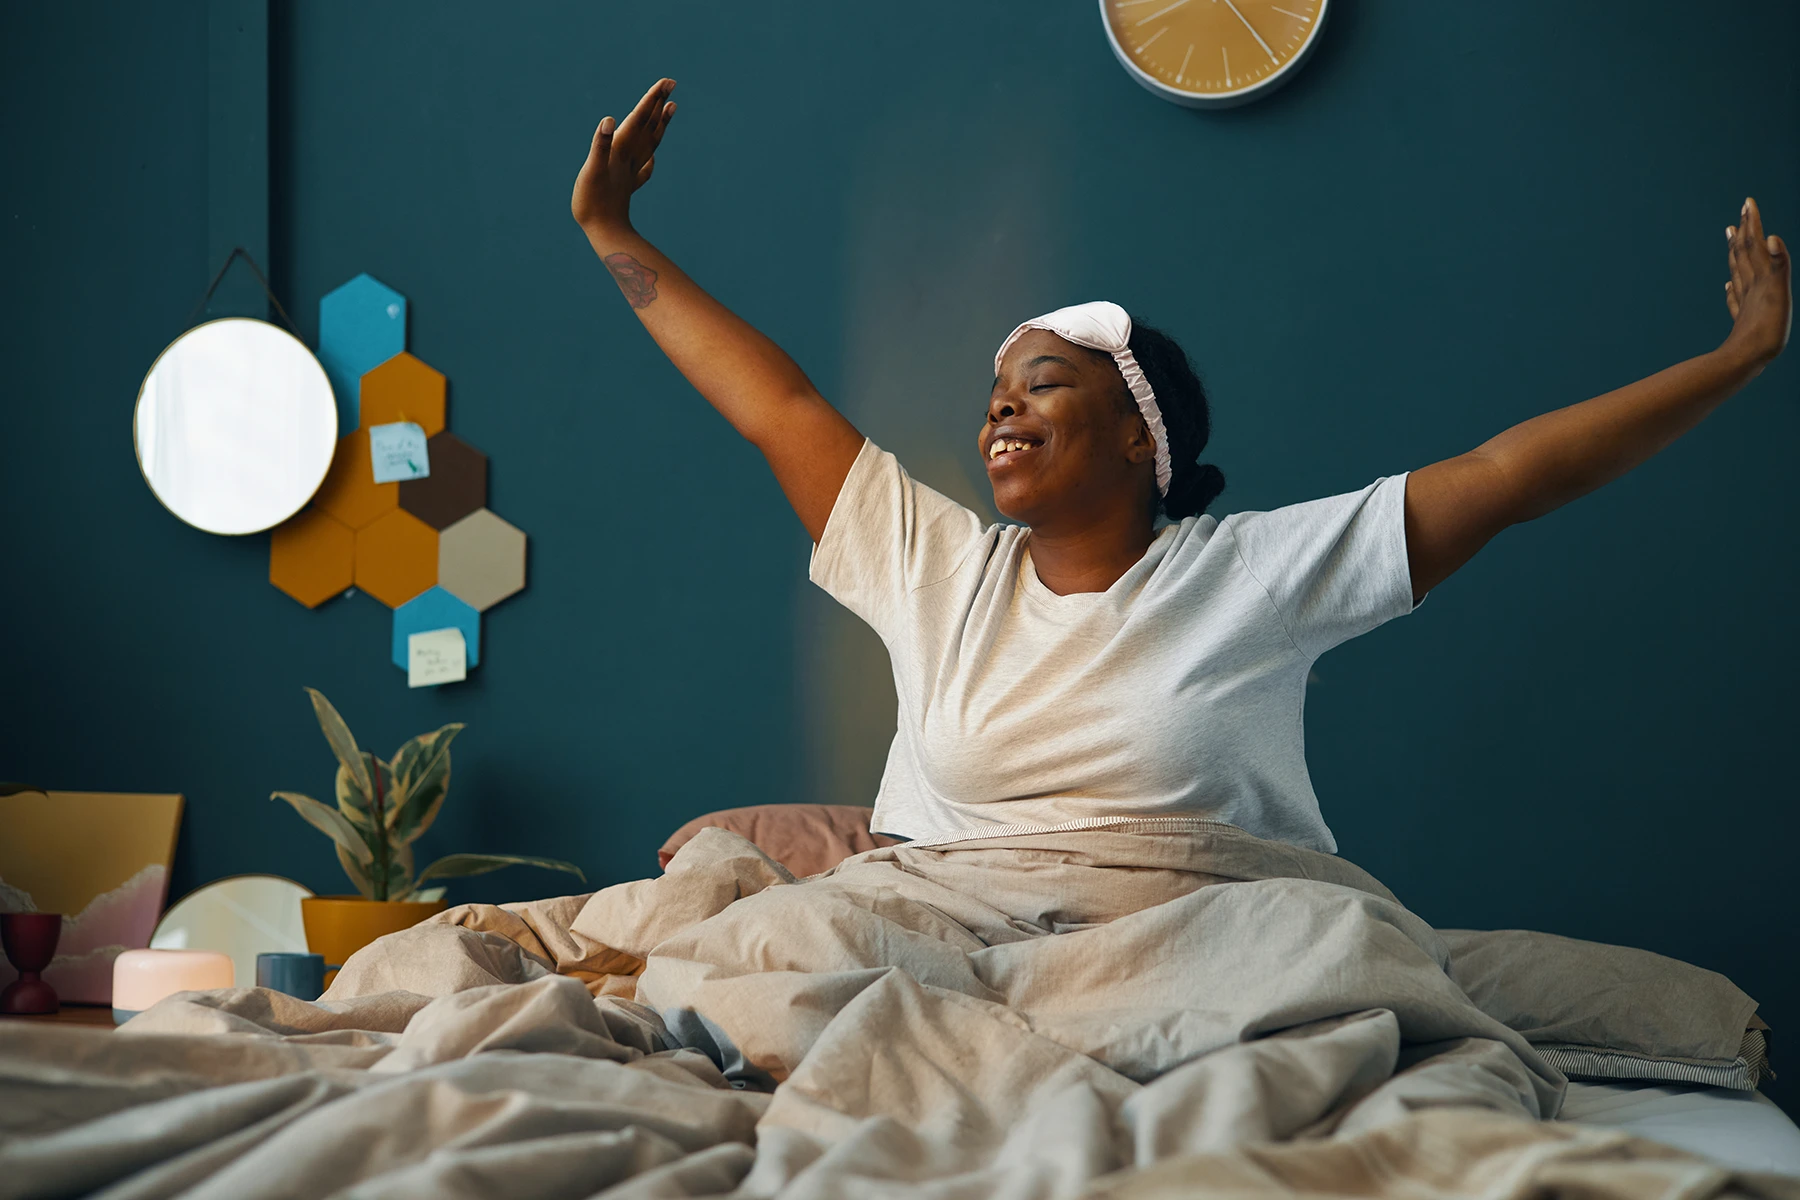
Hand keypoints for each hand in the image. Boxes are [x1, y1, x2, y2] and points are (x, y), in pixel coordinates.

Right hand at [571, 78, 676, 235]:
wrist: (604, 234)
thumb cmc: (594, 202)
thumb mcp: (592, 170)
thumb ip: (601, 145)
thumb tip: (610, 119)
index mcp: (622, 149)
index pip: (639, 118)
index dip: (652, 99)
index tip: (667, 82)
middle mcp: (630, 158)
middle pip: (648, 126)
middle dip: (658, 104)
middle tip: (671, 84)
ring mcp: (630, 172)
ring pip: (650, 142)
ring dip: (659, 124)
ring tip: (670, 109)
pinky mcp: (627, 186)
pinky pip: (644, 167)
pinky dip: (650, 157)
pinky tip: (653, 157)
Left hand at [1723, 197, 1790, 368]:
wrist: (1745, 360)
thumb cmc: (1765, 330)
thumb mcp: (1778, 295)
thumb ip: (1778, 266)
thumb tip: (1773, 237)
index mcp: (1760, 278)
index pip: (1754, 244)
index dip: (1752, 223)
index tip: (1747, 202)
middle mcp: (1750, 286)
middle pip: (1744, 253)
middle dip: (1744, 231)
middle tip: (1741, 212)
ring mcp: (1745, 302)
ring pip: (1738, 271)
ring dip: (1736, 252)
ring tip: (1732, 238)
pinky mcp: (1743, 318)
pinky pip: (1736, 297)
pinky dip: (1733, 285)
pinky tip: (1728, 286)